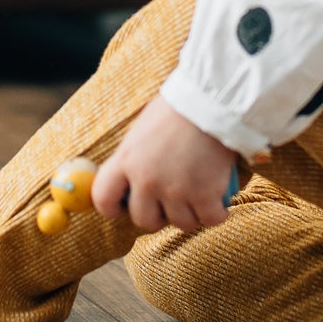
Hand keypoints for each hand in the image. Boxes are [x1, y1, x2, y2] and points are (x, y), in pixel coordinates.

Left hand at [93, 96, 237, 232]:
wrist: (212, 98)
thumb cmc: (178, 108)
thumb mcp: (142, 131)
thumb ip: (134, 159)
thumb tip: (131, 180)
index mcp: (125, 160)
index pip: (103, 199)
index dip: (114, 208)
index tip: (127, 205)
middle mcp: (146, 180)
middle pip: (143, 220)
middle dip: (157, 214)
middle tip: (171, 199)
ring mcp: (176, 190)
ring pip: (180, 223)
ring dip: (190, 213)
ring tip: (198, 194)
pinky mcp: (206, 195)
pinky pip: (209, 220)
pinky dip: (216, 213)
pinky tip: (218, 201)